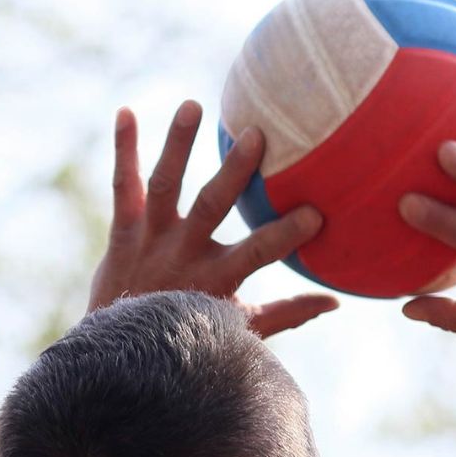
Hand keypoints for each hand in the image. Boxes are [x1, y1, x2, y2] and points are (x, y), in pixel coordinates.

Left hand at [89, 100, 339, 337]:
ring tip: (192, 105)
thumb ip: (287, 313)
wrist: (119, 351)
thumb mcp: (239, 329)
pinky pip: (122, 185)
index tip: (315, 213)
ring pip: (164, 186)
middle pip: (209, 207)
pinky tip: (125, 112)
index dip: (284, 235)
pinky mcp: (122, 231)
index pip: (256, 253)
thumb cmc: (188, 338)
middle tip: (256, 135)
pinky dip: (123, 149)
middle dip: (233, 173)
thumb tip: (336, 300)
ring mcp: (149, 240)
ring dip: (177, 144)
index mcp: (214, 279)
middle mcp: (180, 254)